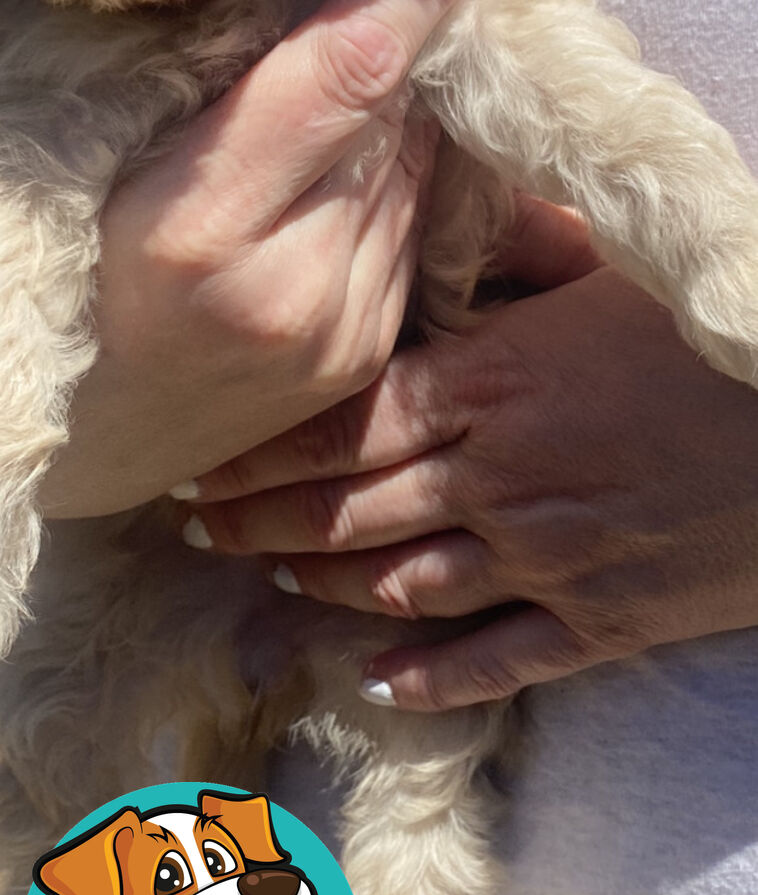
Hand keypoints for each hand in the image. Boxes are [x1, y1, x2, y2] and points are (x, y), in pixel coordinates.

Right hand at [40, 0, 495, 515]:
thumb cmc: (66, 267)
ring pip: (417, 168)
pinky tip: (342, 168)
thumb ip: (217, 80)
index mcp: (204, 224)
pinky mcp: (364, 358)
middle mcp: (290, 286)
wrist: (76, 435)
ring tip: (352, 79)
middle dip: (405, 38)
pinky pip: (409, 228)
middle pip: (395, 114)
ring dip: (402, 112)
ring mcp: (339, 332)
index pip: (347, 73)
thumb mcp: (110, 159)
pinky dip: (392, 179)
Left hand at [178, 203, 757, 706]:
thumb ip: (521, 260)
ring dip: (317, 589)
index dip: (260, 446)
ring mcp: (547, 558)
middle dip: (257, 518)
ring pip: (398, 586)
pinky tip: (374, 680)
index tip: (198, 449)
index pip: (341, 423)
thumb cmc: (717, 335)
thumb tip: (454, 215)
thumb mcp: (613, 272)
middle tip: (190, 520)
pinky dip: (426, 676)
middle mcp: (499, 477)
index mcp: (494, 380)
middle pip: (345, 509)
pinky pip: (493, 662)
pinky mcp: (603, 623)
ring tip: (261, 580)